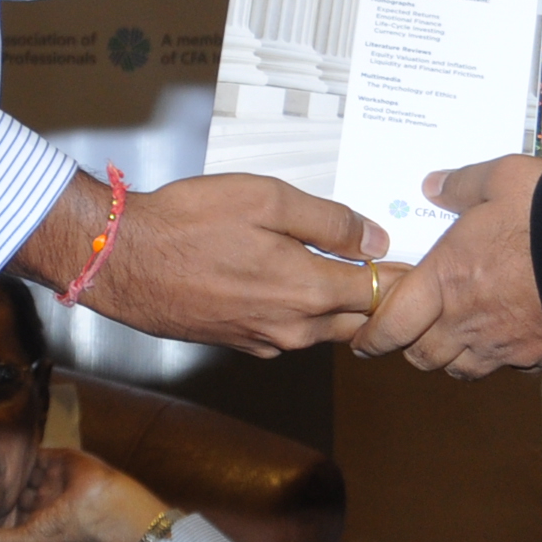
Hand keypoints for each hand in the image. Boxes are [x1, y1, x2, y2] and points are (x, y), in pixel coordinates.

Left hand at [0, 447, 168, 541]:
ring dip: (7, 469)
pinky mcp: (56, 458)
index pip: (8, 516)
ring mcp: (48, 478)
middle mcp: (41, 500)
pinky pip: (35, 453)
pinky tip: (0, 447)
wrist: (98, 504)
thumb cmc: (63, 527)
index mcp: (35, 521)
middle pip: (13, 492)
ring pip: (22, 472)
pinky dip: (22, 451)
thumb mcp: (26, 540)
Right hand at [14, 170, 389, 356]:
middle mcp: (293, 329)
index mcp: (308, 293)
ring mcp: (265, 341)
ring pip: (324, 329)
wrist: (122, 260)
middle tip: (393, 263)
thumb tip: (375, 238)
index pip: (382, 294)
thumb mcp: (267, 199)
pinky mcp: (239, 342)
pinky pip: (289, 331)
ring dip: (342, 305)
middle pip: (360, 321)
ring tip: (347, 266)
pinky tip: (290, 278)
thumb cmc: (190, 223)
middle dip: (382, 297)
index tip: (419, 257)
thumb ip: (329, 220)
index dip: (404, 275)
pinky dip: (303, 311)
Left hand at [350, 155, 541, 376]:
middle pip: (421, 355)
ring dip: (447, 356)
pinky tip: (500, 335)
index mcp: (447, 279)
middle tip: (406, 330)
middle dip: (408, 346)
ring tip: (450, 335)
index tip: (363, 338)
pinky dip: (492, 358)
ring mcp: (505, 344)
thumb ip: (461, 184)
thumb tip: (433, 186)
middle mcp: (469, 320)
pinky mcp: (539, 356)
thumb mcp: (502, 177)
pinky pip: (503, 367)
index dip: (372, 336)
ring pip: (459, 368)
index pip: (392, 325)